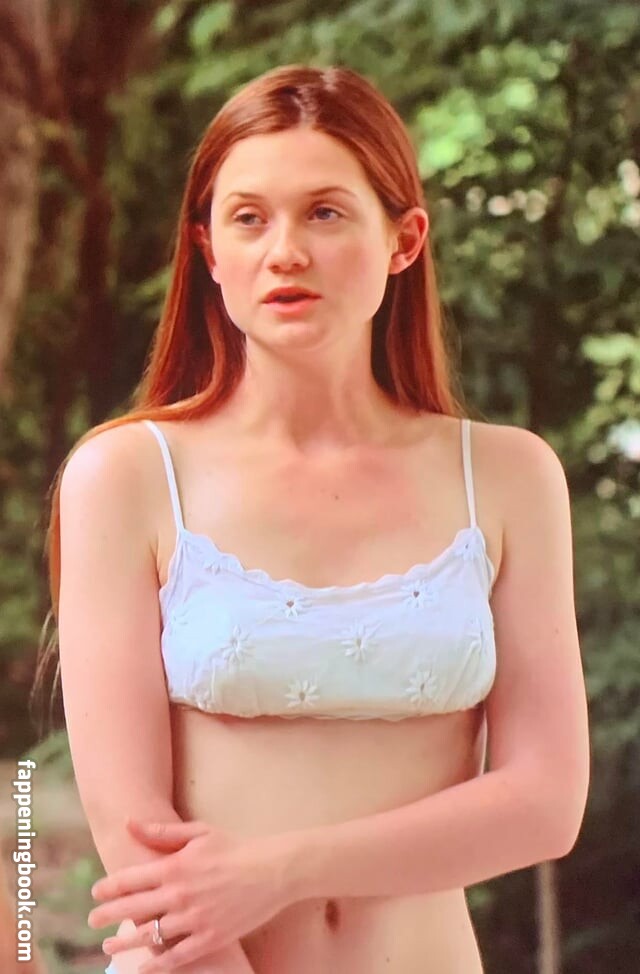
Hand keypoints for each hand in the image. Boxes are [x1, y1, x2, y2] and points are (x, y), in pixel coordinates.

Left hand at [88, 818, 295, 971]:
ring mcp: (194, 919)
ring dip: (124, 942)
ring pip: (149, 937)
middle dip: (107, 916)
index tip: (96, 893)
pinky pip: (176, 957)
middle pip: (132, 909)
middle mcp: (179, 894)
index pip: (129, 880)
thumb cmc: (235, 848)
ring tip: (109, 946)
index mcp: (175, 866)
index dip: (108, 888)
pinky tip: (142, 968)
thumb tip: (130, 823)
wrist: (273, 870)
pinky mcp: (209, 938)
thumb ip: (162, 832)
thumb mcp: (199, 832)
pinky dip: (156, 965)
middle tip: (92, 922)